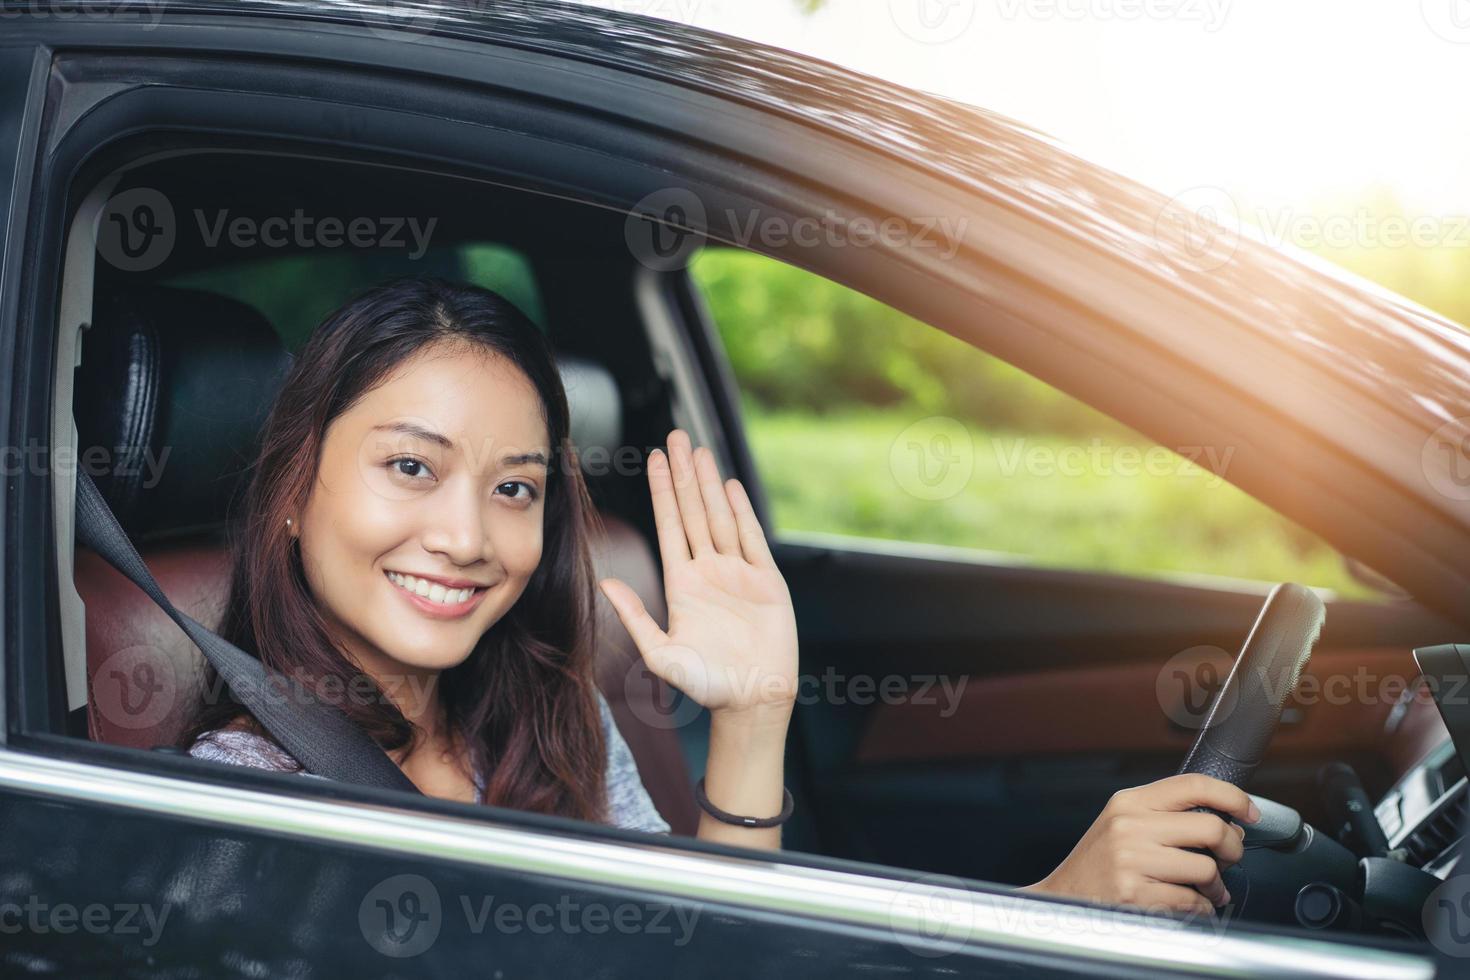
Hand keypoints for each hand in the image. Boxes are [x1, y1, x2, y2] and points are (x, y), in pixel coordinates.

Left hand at [599, 429, 797, 718]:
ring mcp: (738, 573)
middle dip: (684, 474)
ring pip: (721, 517)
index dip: (662, 491)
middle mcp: (708, 571)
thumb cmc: (706, 685)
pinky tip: (731, 485)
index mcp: (681, 584)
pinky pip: (752, 538)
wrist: (752, 700)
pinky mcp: (766, 580)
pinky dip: (742, 511)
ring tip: (701, 450)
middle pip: (694, 511)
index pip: (669, 526)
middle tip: (676, 436)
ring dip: (710, 483)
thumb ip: (635, 617)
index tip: (652, 458)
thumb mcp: (661, 653)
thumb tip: (604, 583)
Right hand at [1022, 774, 1258, 916]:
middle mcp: (1129, 825)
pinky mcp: (1134, 893)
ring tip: (1209, 890)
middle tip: (1230, 858)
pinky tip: (1192, 905)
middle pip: (1210, 827)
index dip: (1231, 795)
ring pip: (1206, 868)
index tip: (1249, 810)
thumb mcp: (1124, 824)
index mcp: (1129, 802)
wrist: (1061, 899)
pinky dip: (1202, 908)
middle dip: (1232, 848)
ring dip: (1217, 885)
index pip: (1192, 784)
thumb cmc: (1098, 865)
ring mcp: (1130, 859)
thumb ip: (1166, 817)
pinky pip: (1192, 900)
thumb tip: (1228, 824)